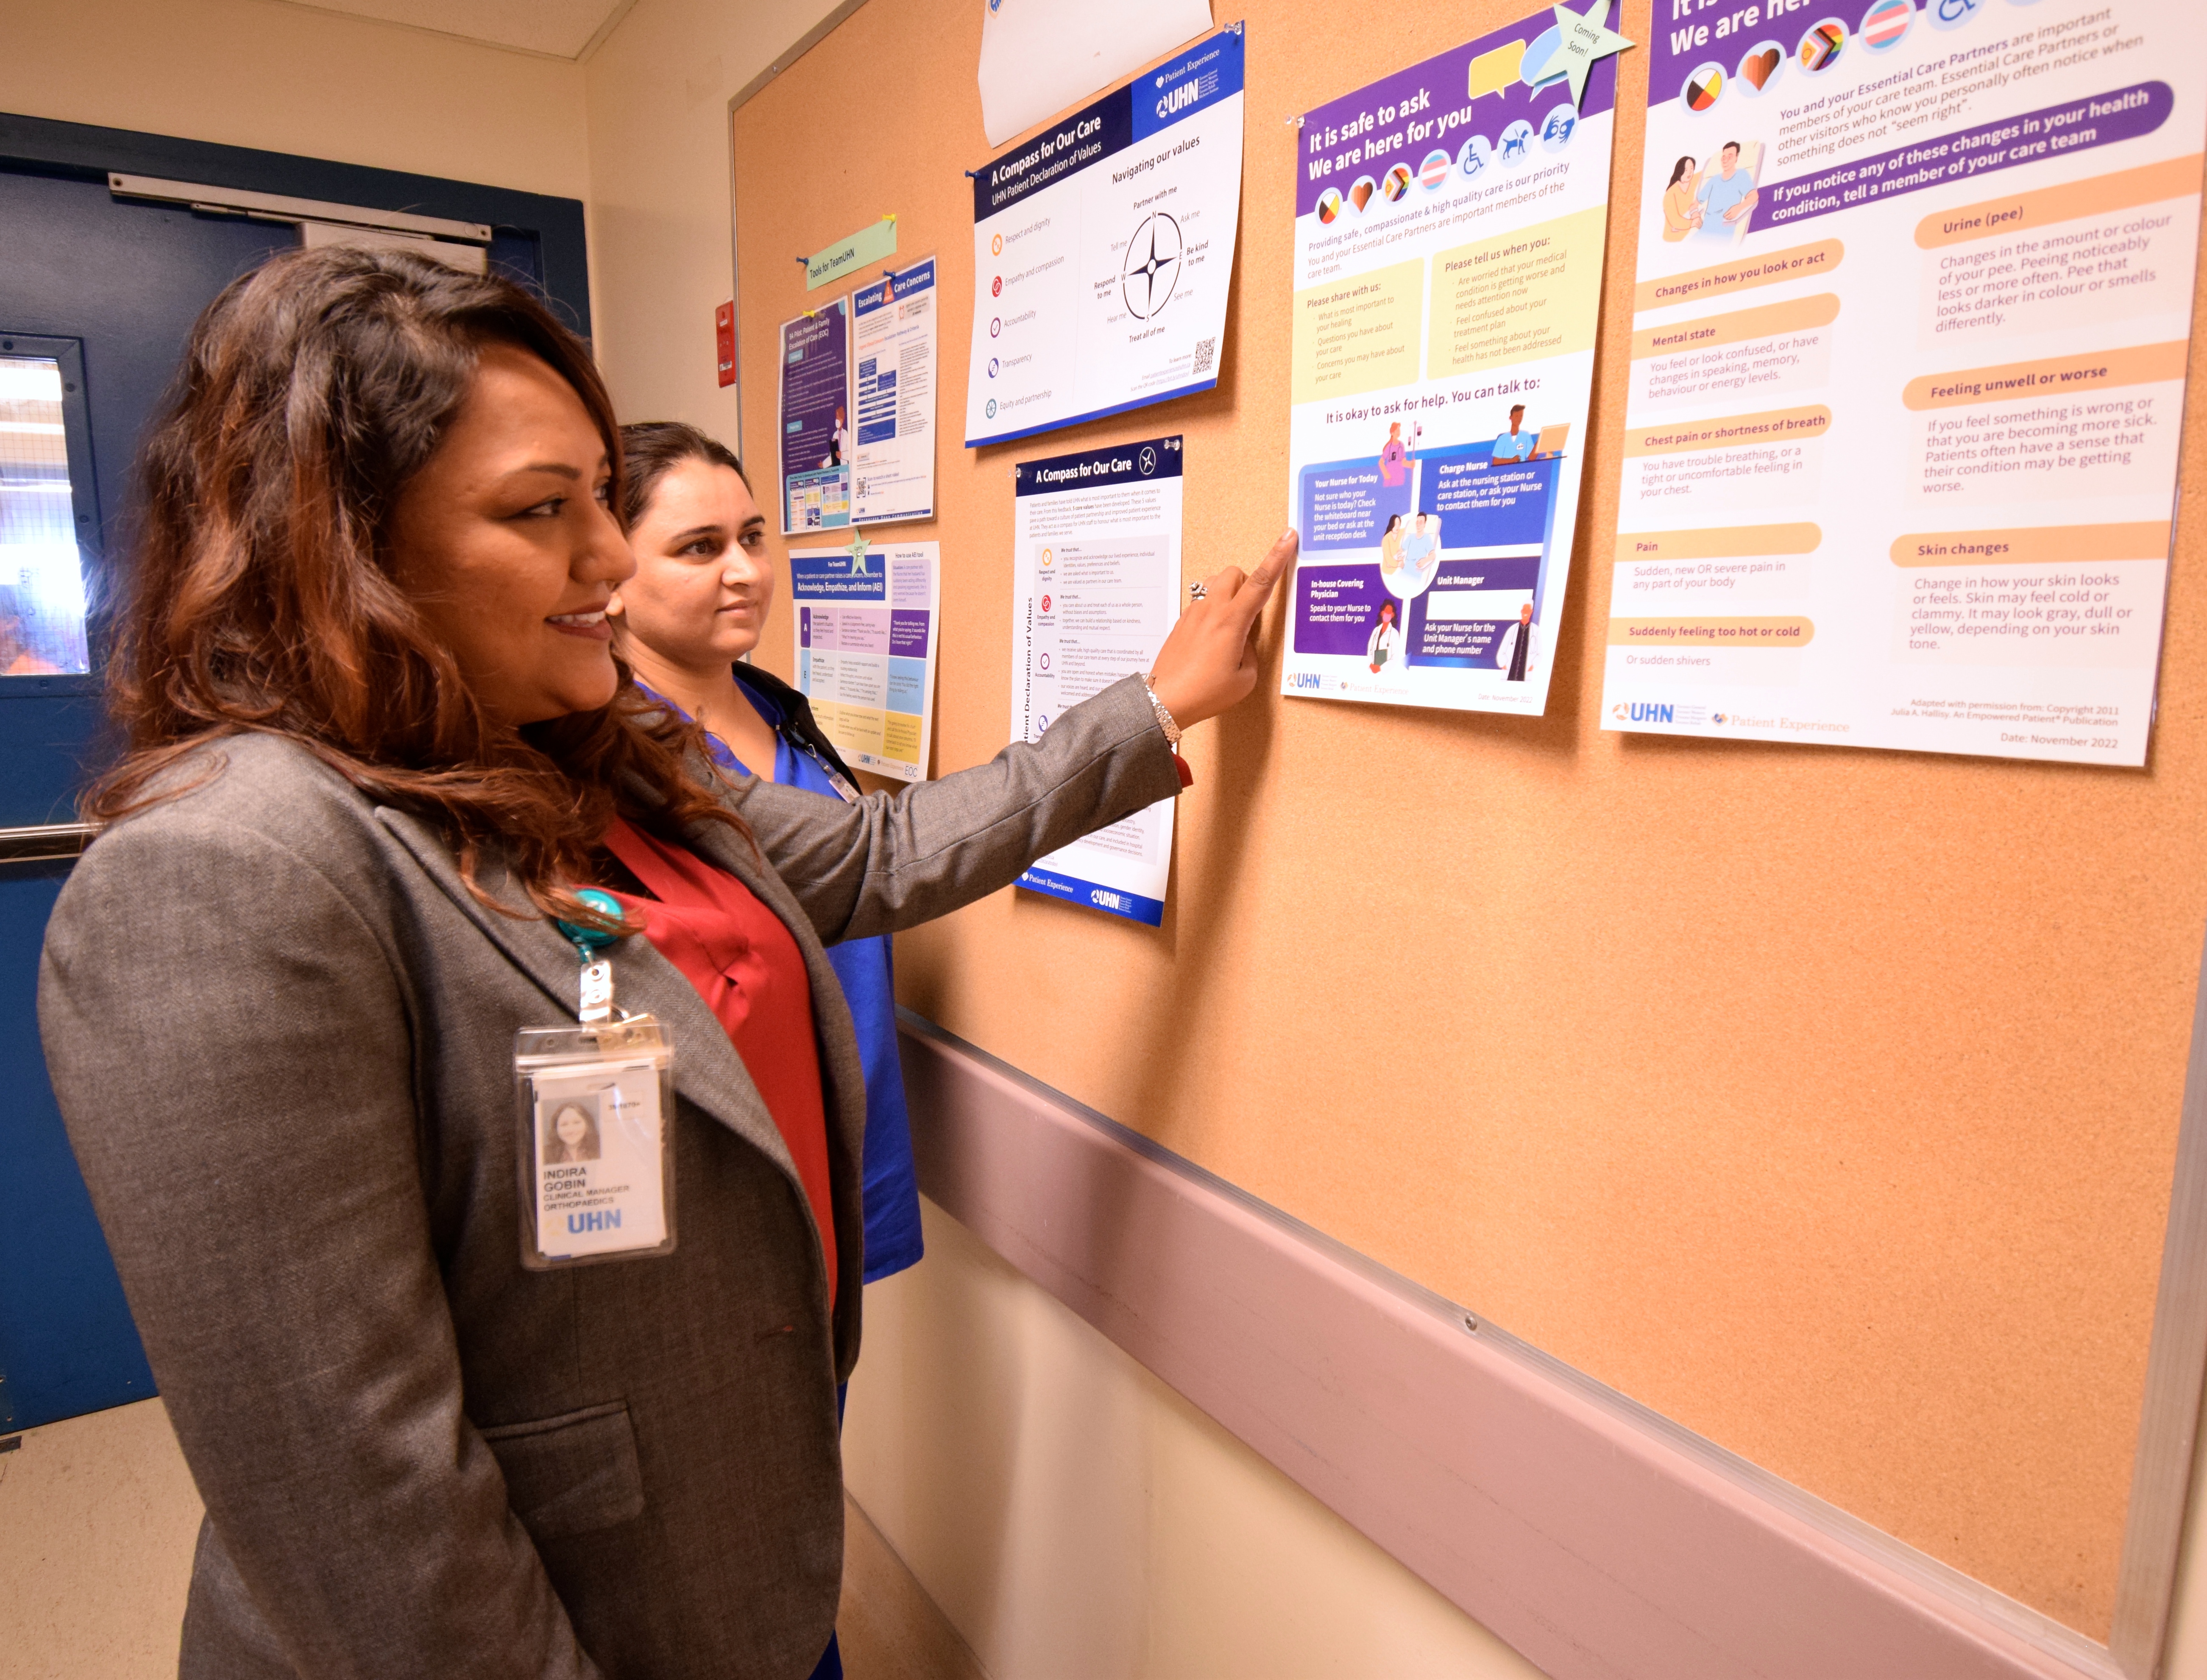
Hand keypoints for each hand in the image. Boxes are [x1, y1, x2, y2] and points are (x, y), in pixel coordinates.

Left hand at [1148, 530, 1296, 728]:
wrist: (1165, 701)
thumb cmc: (1205, 693)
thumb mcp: (1244, 678)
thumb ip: (1250, 651)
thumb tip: (1243, 641)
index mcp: (1231, 621)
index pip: (1260, 582)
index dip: (1277, 557)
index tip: (1287, 537)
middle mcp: (1210, 611)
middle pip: (1234, 573)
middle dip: (1247, 582)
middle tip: (1251, 610)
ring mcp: (1192, 614)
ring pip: (1215, 585)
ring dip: (1228, 595)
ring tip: (1231, 627)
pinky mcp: (1181, 623)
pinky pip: (1201, 604)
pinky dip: (1213, 612)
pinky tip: (1212, 640)